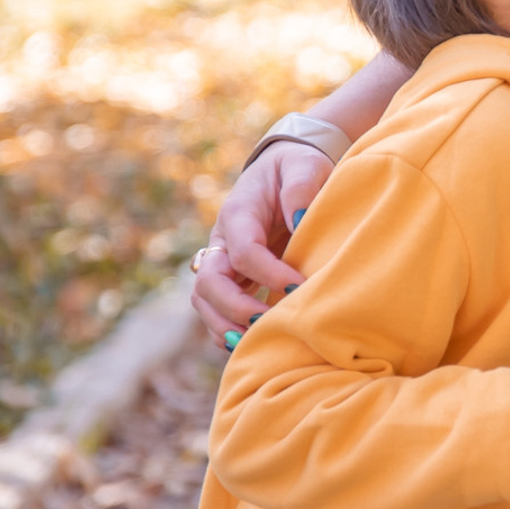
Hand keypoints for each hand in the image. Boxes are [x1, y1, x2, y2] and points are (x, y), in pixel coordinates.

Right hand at [190, 142, 332, 341]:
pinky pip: (218, 310)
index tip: (299, 287)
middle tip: (269, 321)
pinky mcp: (232, 278)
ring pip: (206, 301)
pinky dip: (229, 329)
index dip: (269, 274)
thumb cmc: (297, 168)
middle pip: (209, 283)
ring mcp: (223, 262)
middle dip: (235, 308)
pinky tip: (253, 344)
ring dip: (225, 326)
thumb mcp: (303, 165)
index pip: (243, 251)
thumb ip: (301, 188)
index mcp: (238, 213)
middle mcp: (222, 241)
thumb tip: (301, 220)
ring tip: (254, 344)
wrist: (284, 171)